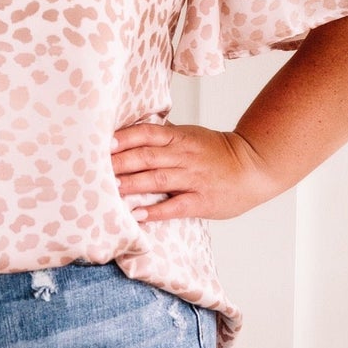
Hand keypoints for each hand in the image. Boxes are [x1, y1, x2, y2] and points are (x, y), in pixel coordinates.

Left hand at [110, 119, 276, 221]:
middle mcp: (184, 155)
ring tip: (109, 191)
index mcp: (179, 138)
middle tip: (93, 170)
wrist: (254, 167)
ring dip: (131, 185)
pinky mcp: (201, 201)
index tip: (102, 144)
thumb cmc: (217, 153)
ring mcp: (193, 178)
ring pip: (157, 180)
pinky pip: (175, 206)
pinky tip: (138, 215)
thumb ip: (162, 136)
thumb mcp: (191, 136)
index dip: (124, 138)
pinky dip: (156, 211)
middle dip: (118, 164)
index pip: (147, 133)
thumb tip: (128, 132)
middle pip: (146, 157)